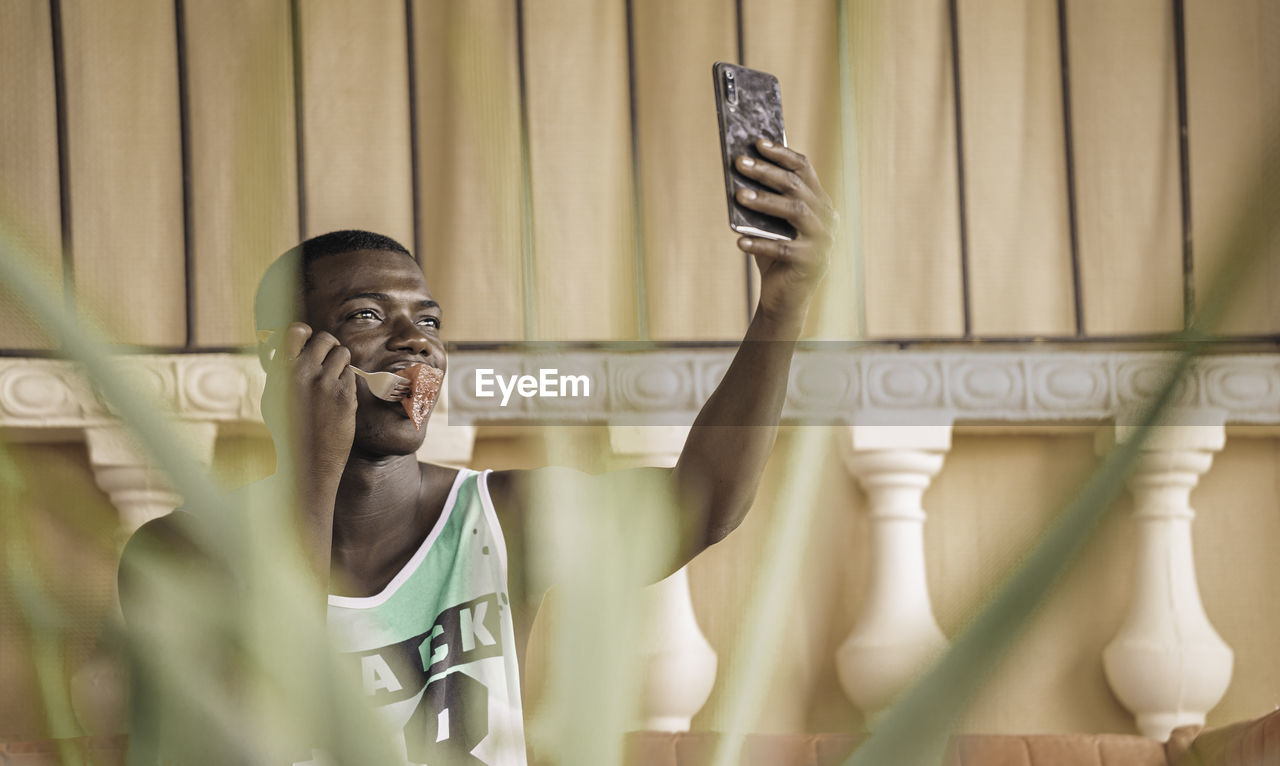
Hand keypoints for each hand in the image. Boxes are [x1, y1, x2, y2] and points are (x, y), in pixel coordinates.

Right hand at [259, 322, 356, 482]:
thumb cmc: (288, 430)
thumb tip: (277, 344)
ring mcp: (325, 384)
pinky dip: (347, 381)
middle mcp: (302, 373)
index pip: (295, 331)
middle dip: (328, 346)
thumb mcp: (274, 398)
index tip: (309, 338)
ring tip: (333, 379)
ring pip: (342, 353)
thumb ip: (278, 370)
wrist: (307, 461)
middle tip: (328, 358)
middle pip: (325, 339)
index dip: (305, 332)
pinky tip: (339, 396)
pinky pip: (351, 373)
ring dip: (340, 362)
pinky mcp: (345, 396)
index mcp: (281, 371)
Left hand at [734, 139, 834, 323]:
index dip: (780, 154)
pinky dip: (760, 244)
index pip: (803, 168)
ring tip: (738, 195)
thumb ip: (765, 200)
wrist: (786, 297)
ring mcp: (823, 240)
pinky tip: (739, 241)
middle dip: (766, 172)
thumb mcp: (772, 224)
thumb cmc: (776, 254)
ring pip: (795, 211)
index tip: (757, 142)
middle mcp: (827, 217)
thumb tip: (740, 171)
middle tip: (739, 163)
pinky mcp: (811, 263)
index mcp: (820, 202)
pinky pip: (783, 249)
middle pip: (796, 187)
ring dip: (765, 201)